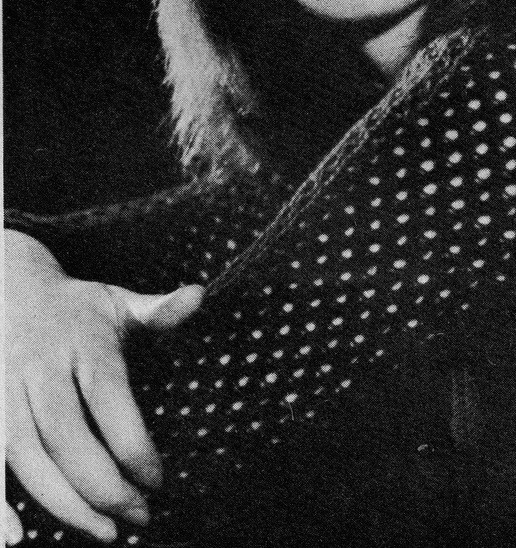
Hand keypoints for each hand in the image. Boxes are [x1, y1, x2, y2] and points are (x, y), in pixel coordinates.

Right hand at [5, 230, 203, 542]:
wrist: (10, 289)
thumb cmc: (77, 309)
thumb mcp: (118, 303)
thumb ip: (159, 310)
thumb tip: (199, 295)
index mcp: (83, 342)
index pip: (110, 401)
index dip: (135, 448)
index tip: (158, 479)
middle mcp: (41, 367)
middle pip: (67, 437)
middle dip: (105, 487)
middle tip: (139, 514)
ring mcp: (6, 390)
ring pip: (28, 457)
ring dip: (65, 503)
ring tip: (104, 530)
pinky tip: (17, 536)